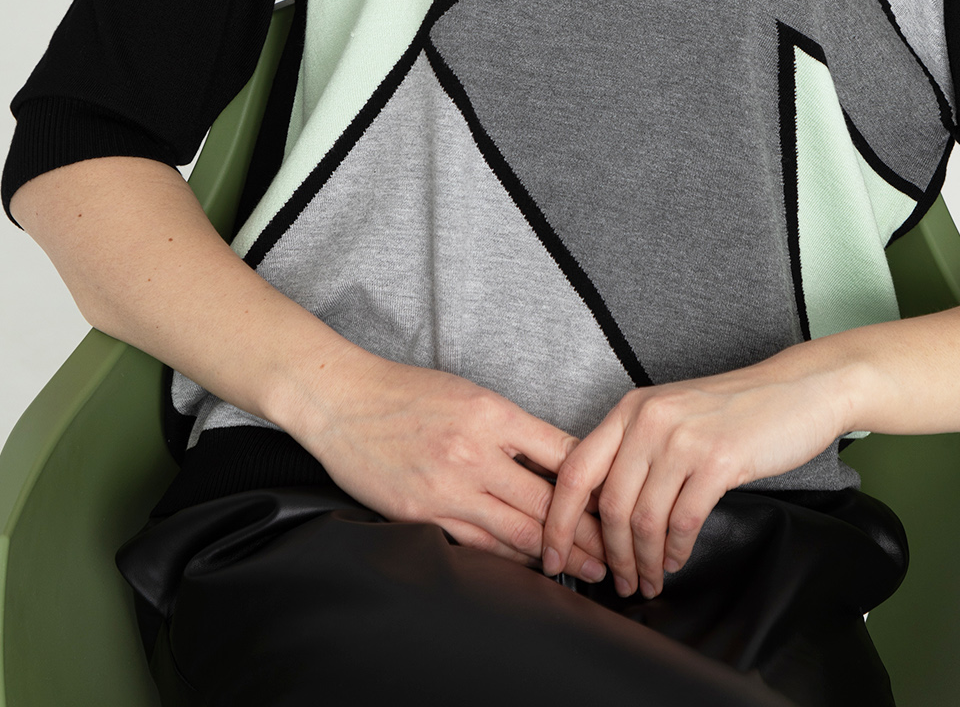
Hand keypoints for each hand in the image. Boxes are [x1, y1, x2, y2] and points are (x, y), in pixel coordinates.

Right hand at [288, 346, 608, 580]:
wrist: (342, 400)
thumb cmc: (405, 391)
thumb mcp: (468, 393)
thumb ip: (510, 427)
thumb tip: (554, 457)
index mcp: (491, 413)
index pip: (559, 451)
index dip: (592, 480)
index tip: (615, 496)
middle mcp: (475, 452)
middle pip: (546, 499)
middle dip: (586, 529)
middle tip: (616, 548)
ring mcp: (448, 487)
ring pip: (516, 529)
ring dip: (555, 552)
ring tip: (587, 568)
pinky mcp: (423, 513)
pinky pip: (477, 543)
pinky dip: (509, 556)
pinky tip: (531, 565)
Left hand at [540, 359, 852, 597]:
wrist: (796, 390)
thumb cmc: (734, 409)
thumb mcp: (671, 416)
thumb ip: (634, 450)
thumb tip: (601, 510)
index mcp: (630, 409)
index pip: (574, 470)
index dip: (557, 521)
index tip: (552, 556)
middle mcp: (648, 420)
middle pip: (608, 505)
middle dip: (609, 555)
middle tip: (617, 583)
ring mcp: (682, 439)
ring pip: (644, 520)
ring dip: (643, 561)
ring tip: (648, 581)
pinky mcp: (717, 462)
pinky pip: (683, 522)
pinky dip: (676, 550)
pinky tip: (676, 559)